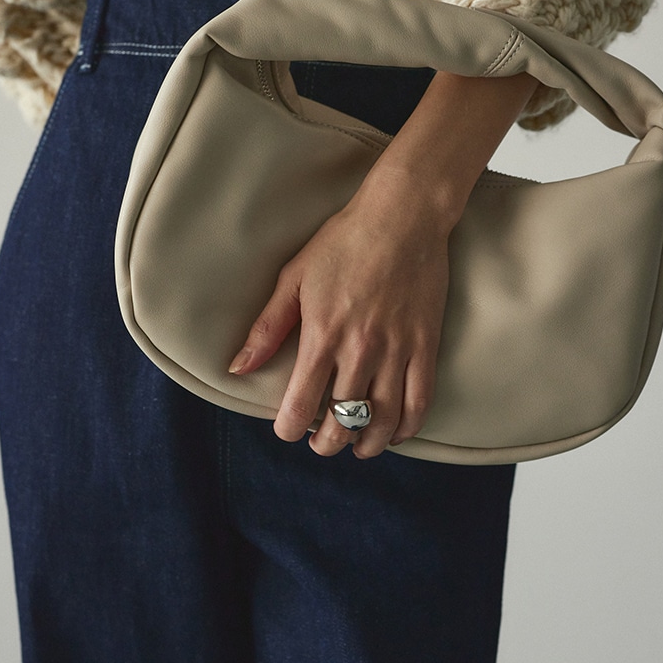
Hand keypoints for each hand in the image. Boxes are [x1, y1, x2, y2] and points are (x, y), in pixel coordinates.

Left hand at [228, 172, 450, 458]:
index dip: (290, 428)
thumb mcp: (294, 278)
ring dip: (367, 443)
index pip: (300, 406)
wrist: (402, 216)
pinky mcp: (425, 345)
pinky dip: (408, 427)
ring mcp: (396, 350)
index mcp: (322, 335)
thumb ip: (267, 327)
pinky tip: (396, 433)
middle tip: (322, 442)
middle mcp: (360, 350)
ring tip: (357, 446)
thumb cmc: (343, 242)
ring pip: (383, 420)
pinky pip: (420, 401)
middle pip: (342, 422)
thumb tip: (238, 367)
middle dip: (327, 443)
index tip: (288, 428)